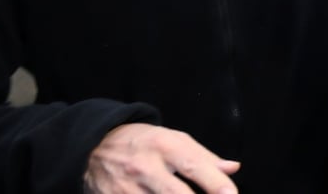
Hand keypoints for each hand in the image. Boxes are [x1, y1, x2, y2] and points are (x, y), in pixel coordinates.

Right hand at [84, 123, 239, 193]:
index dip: (215, 182)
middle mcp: (146, 168)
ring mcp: (127, 189)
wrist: (94, 146)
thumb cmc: (143, 142)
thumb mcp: (174, 139)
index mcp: (165, 146)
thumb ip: (204, 157)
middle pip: (175, 193)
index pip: (194, 165)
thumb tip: (233, 169)